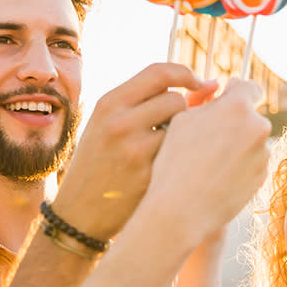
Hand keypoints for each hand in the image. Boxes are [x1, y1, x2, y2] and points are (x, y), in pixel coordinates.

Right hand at [52, 63, 217, 239]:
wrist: (77, 215)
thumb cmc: (98, 166)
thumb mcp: (108, 126)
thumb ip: (146, 103)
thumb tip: (209, 87)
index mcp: (108, 103)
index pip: (159, 71)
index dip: (186, 73)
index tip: (200, 84)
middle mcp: (119, 122)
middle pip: (175, 99)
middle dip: (184, 113)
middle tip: (177, 130)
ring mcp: (134, 149)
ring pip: (183, 129)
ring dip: (183, 137)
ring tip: (168, 152)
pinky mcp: (148, 175)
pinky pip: (180, 156)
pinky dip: (181, 160)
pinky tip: (168, 171)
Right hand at [141, 77, 270, 249]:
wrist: (181, 210)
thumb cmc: (174, 162)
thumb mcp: (181, 120)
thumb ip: (206, 100)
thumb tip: (220, 89)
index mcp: (237, 107)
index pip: (249, 87)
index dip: (235, 91)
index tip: (224, 98)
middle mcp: (258, 127)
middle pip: (250, 116)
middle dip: (234, 121)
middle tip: (207, 137)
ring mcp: (263, 154)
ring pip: (251, 140)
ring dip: (237, 144)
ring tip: (208, 162)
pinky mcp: (263, 176)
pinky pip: (252, 162)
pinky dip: (239, 165)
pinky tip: (216, 176)